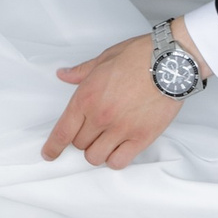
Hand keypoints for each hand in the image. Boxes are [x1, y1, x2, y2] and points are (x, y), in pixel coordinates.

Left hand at [41, 17, 205, 167]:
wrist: (169, 62)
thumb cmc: (139, 56)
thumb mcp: (104, 58)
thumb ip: (81, 72)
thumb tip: (63, 75)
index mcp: (87, 97)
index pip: (63, 131)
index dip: (53, 147)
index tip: (49, 154)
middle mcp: (100, 117)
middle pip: (79, 144)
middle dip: (81, 139)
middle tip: (91, 130)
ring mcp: (121, 130)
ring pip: (96, 157)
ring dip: (97, 151)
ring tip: (104, 140)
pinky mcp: (141, 138)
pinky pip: (119, 162)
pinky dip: (115, 159)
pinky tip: (118, 149)